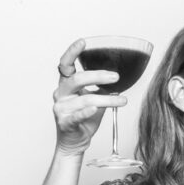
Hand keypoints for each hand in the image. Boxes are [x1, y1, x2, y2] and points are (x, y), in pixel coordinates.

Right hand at [52, 38, 126, 154]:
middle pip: (77, 79)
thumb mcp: (93, 98)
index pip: (66, 65)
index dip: (72, 52)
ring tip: (122, 101)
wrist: (75, 142)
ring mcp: (61, 109)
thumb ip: (101, 87)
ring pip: (85, 99)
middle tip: (116, 77)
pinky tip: (95, 109)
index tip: (83, 42)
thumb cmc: (84, 118)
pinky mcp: (65, 123)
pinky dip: (87, 112)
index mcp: (66, 85)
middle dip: (98, 76)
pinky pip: (77, 115)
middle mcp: (61, 94)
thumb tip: (119, 76)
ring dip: (107, 99)